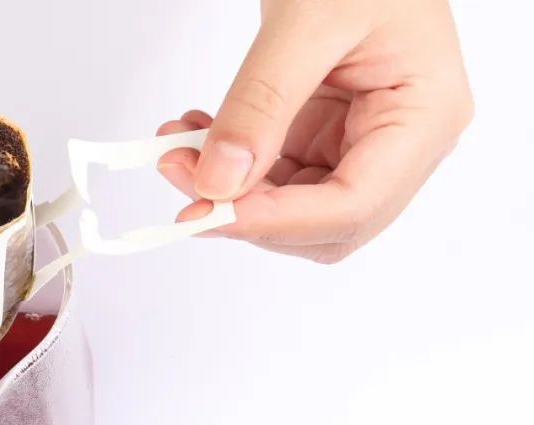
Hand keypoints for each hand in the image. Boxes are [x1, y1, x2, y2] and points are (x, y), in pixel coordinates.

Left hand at [157, 0, 472, 262]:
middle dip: (247, 211)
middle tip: (181, 176)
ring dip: (229, 190)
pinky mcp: (326, 135)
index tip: (207, 207)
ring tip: (177, 149)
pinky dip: (229, 165)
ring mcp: (363, 142)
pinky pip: (274, 174)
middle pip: (324, 223)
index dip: (276, 220)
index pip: (353, 205)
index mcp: (425, 117)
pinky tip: (196, 136)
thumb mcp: (307, 22)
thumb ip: (261, 104)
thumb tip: (218, 182)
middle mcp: (402, 143)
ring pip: (292, 208)